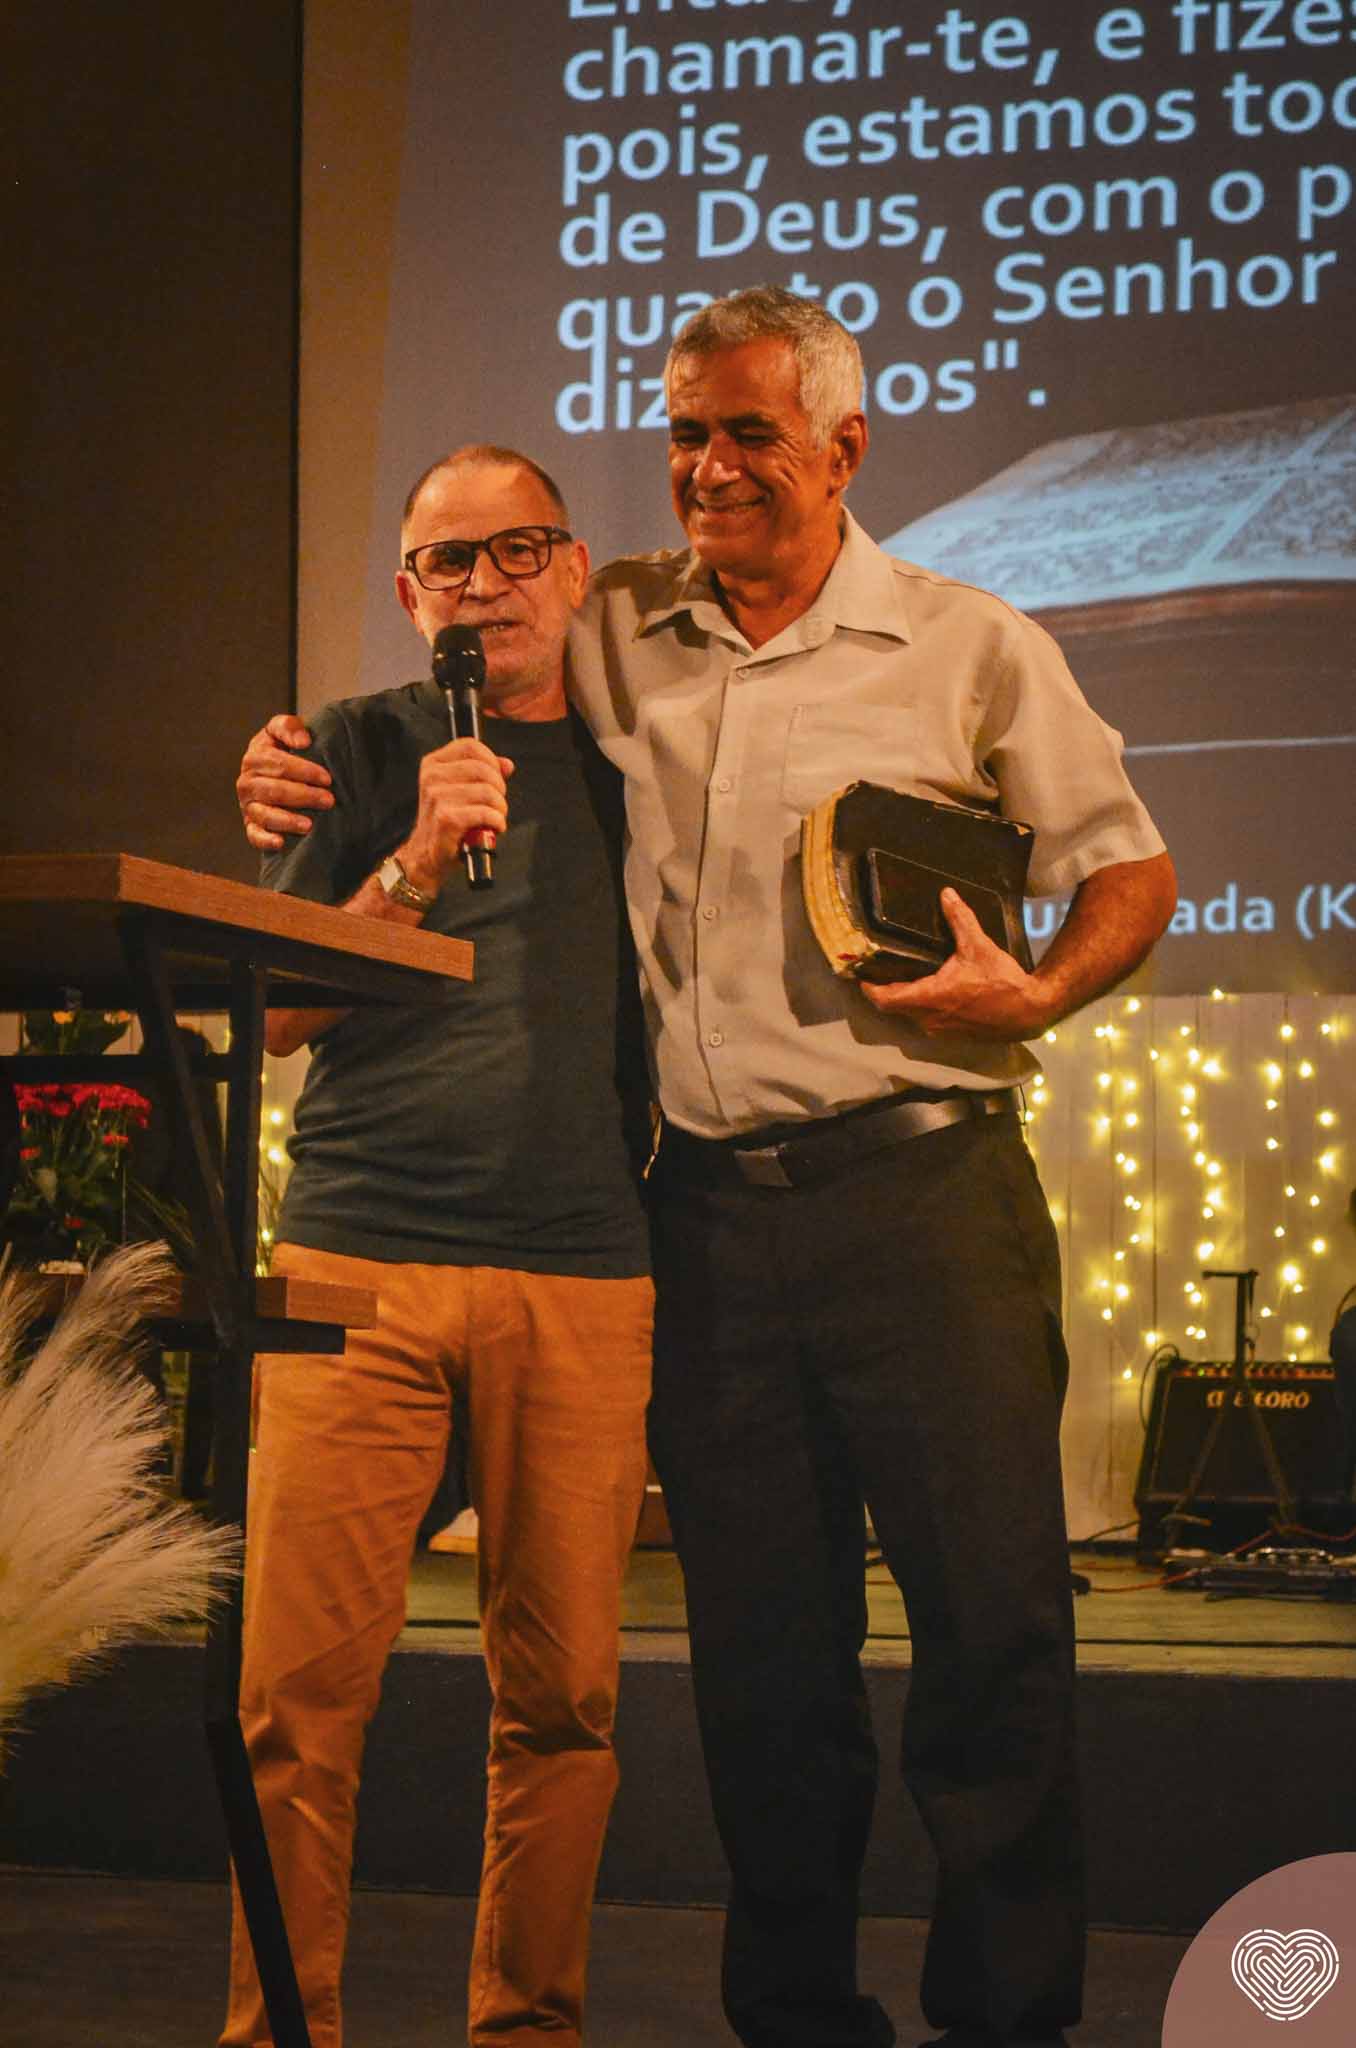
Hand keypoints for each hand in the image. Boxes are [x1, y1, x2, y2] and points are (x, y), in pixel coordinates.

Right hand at [238, 714, 329, 850]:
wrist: (274, 772)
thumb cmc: (285, 750)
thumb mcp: (284, 731)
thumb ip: (289, 727)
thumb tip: (303, 742)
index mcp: (254, 757)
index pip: (278, 764)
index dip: (304, 770)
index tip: (327, 778)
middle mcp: (247, 782)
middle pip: (274, 790)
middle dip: (303, 796)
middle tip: (328, 800)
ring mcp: (248, 805)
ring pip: (265, 814)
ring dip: (288, 820)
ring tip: (310, 825)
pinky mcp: (251, 825)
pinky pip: (254, 835)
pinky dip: (266, 840)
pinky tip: (281, 842)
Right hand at [397, 739, 514, 892]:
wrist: (426, 855)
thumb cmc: (446, 823)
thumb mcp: (462, 791)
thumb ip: (485, 774)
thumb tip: (507, 765)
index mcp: (433, 764)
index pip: (470, 746)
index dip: (491, 761)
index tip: (495, 779)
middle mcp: (432, 777)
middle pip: (483, 769)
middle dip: (499, 789)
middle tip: (496, 805)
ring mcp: (437, 797)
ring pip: (488, 792)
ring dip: (500, 809)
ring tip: (494, 819)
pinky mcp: (446, 819)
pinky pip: (486, 813)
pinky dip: (497, 823)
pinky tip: (492, 829)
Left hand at [858, 888, 1049, 1041]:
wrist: (1030, 1012)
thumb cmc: (1002, 981)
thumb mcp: (978, 946)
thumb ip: (959, 919)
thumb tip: (946, 895)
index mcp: (929, 997)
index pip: (884, 999)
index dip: (868, 988)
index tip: (859, 974)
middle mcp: (929, 1019)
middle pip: (893, 1008)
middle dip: (883, 990)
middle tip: (877, 970)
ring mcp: (940, 1030)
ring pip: (910, 1015)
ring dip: (903, 999)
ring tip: (900, 976)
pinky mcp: (952, 1034)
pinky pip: (926, 1020)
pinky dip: (920, 1007)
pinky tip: (928, 990)